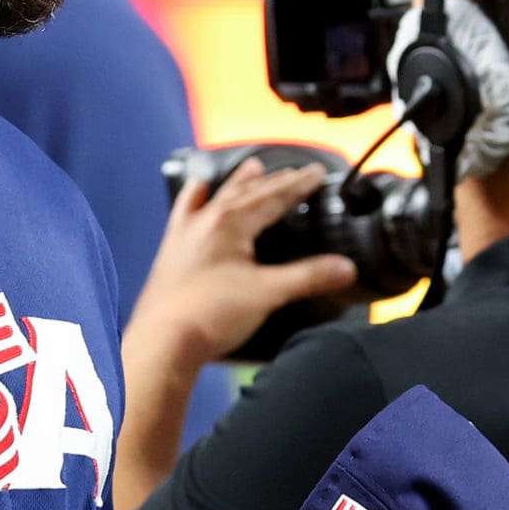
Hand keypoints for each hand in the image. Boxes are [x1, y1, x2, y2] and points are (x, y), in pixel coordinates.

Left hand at [128, 159, 357, 365]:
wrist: (163, 341)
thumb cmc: (208, 315)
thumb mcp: (267, 293)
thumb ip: (308, 277)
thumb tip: (344, 269)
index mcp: (230, 223)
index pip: (274, 196)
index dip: (299, 184)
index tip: (316, 173)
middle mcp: (205, 221)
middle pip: (248, 192)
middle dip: (275, 181)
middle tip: (295, 171)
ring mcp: (185, 235)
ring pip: (217, 197)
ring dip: (239, 183)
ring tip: (251, 168)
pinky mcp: (172, 253)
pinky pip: (184, 213)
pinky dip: (194, 199)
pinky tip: (195, 191)